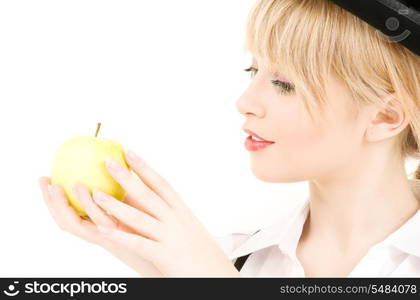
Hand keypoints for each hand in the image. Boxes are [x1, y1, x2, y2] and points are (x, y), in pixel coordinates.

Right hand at [39, 176, 163, 276]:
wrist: (166, 243)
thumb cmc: (150, 218)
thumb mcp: (133, 198)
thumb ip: (123, 183)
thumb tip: (117, 153)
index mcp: (96, 222)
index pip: (66, 212)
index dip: (51, 198)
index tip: (44, 177)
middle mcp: (96, 232)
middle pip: (64, 220)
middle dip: (51, 201)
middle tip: (45, 181)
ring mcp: (106, 237)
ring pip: (79, 224)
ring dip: (70, 204)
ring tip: (68, 183)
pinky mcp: (120, 239)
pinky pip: (102, 224)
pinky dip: (93, 209)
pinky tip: (93, 192)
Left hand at [40, 150, 239, 276]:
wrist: (218, 278)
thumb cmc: (205, 257)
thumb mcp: (191, 231)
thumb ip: (174, 219)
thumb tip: (157, 208)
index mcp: (183, 212)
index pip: (161, 184)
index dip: (144, 168)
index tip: (130, 153)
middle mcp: (177, 221)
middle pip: (147, 195)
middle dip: (127, 178)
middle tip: (108, 162)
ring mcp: (170, 238)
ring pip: (139, 218)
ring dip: (115, 205)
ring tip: (96, 194)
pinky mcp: (165, 256)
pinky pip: (138, 244)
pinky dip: (120, 236)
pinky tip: (103, 230)